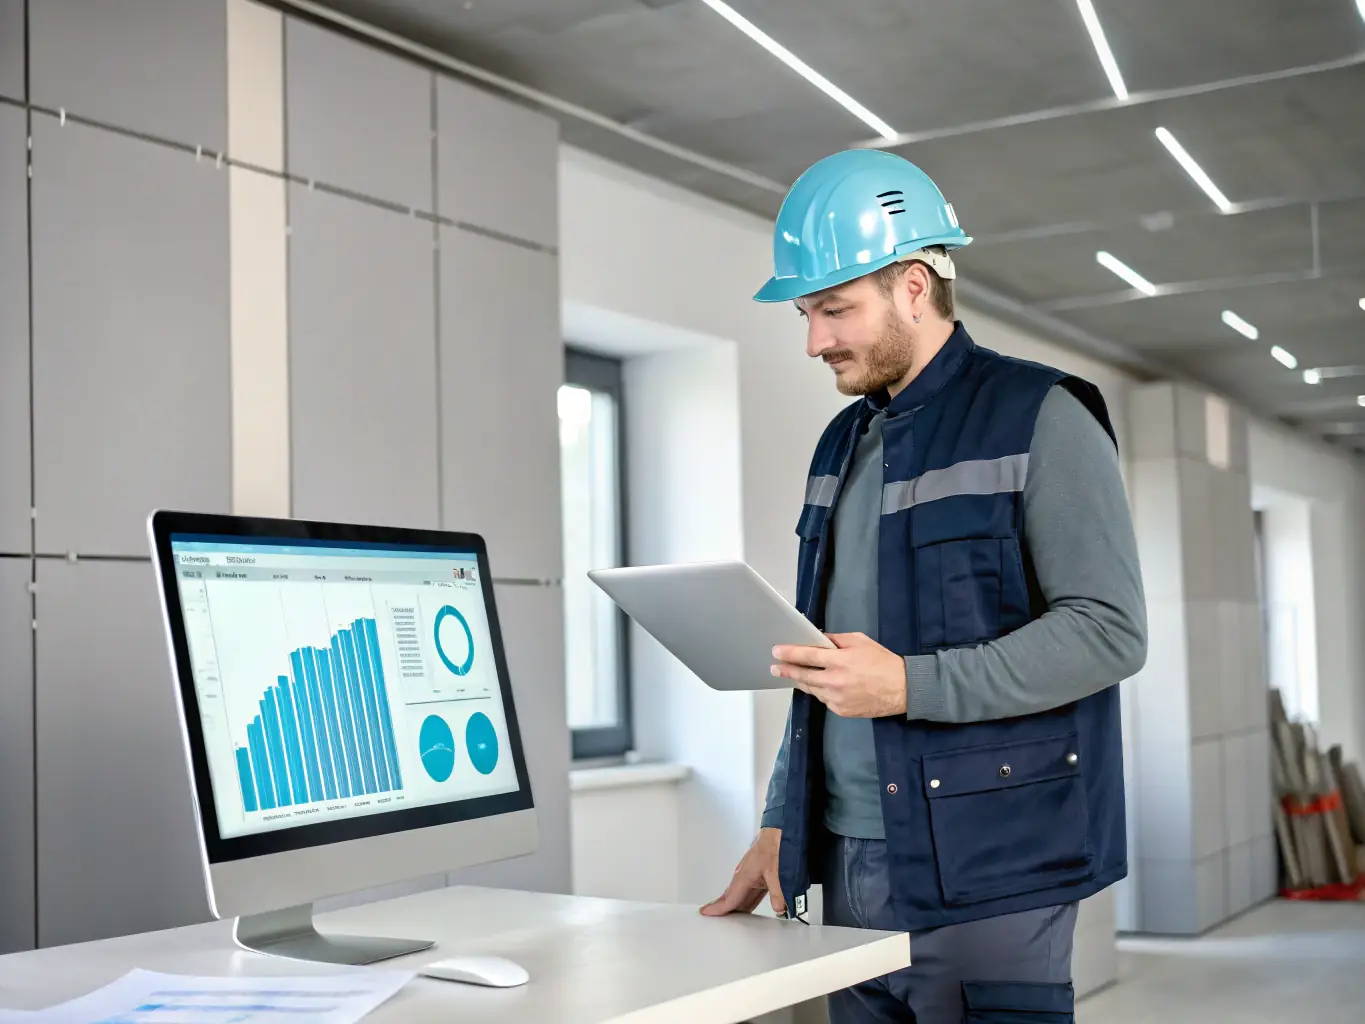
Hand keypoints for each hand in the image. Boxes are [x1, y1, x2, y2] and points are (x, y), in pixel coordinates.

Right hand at [700, 828, 784, 915]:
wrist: (780, 831)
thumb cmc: (775, 845)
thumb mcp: (778, 872)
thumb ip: (779, 894)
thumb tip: (779, 908)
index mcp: (744, 876)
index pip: (729, 898)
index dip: (718, 908)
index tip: (706, 913)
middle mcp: (744, 875)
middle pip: (731, 898)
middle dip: (722, 910)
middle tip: (712, 919)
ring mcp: (750, 875)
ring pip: (739, 895)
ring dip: (734, 907)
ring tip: (729, 920)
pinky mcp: (757, 874)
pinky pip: (747, 891)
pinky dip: (744, 901)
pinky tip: (747, 907)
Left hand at [771, 632, 906, 717]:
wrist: (903, 690)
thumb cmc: (882, 662)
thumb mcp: (860, 641)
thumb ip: (836, 640)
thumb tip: (818, 640)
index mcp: (841, 661)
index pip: (808, 655)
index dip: (790, 653)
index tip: (776, 651)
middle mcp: (836, 681)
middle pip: (803, 676)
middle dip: (787, 671)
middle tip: (774, 668)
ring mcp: (837, 699)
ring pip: (812, 689)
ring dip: (803, 682)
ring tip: (794, 675)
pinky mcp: (841, 711)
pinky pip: (824, 699)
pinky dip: (821, 691)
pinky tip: (822, 685)